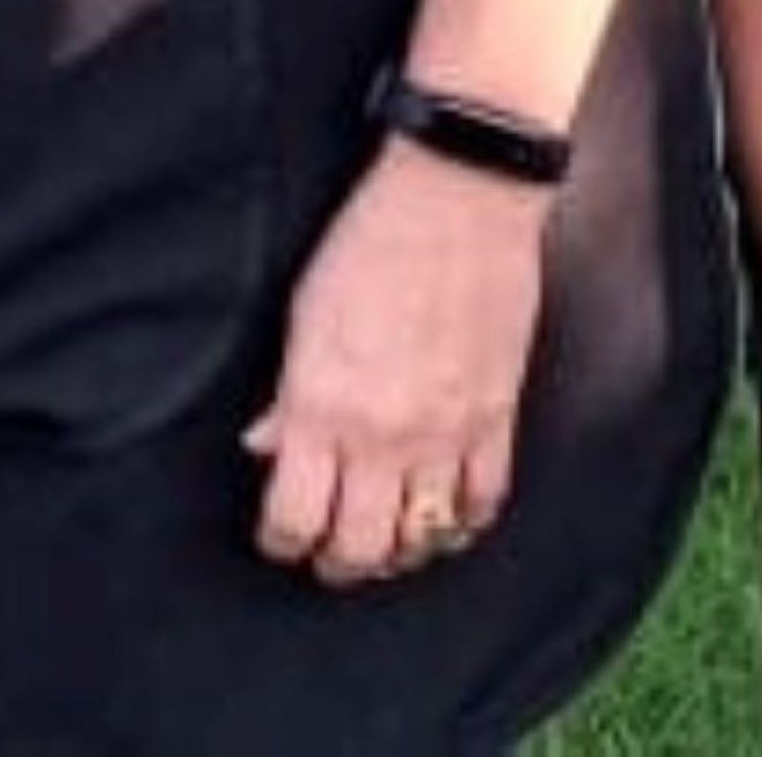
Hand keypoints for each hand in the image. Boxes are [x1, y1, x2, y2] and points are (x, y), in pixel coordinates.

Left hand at [244, 144, 547, 585]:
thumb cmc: (369, 241)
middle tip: (330, 557)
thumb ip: (286, 394)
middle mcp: (383, 434)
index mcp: (322, 406)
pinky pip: (484, 503)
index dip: (281, 541)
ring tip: (386, 544)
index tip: (280, 536)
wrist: (458, 196)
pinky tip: (448, 520)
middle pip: (359, 549)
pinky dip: (464, 524)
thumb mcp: (303, 315)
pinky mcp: (497, 417)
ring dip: (399, 553)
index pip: (295, 517)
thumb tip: (264, 445)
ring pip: (422, 539)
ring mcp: (446, 431)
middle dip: (338, 565)